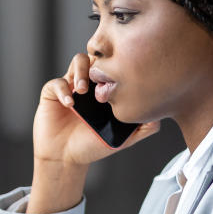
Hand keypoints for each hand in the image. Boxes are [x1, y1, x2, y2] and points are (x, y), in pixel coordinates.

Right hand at [27, 54, 159, 213]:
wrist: (66, 158)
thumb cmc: (92, 146)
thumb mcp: (123, 138)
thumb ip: (142, 128)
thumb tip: (160, 116)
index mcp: (106, 89)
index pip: (116, 66)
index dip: (119, 66)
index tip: (123, 78)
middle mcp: (90, 83)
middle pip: (98, 55)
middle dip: (102, 62)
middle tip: (103, 79)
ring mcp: (71, 86)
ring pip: (78, 60)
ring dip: (82, 71)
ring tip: (84, 90)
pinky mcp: (52, 93)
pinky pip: (57, 82)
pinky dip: (64, 90)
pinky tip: (70, 104)